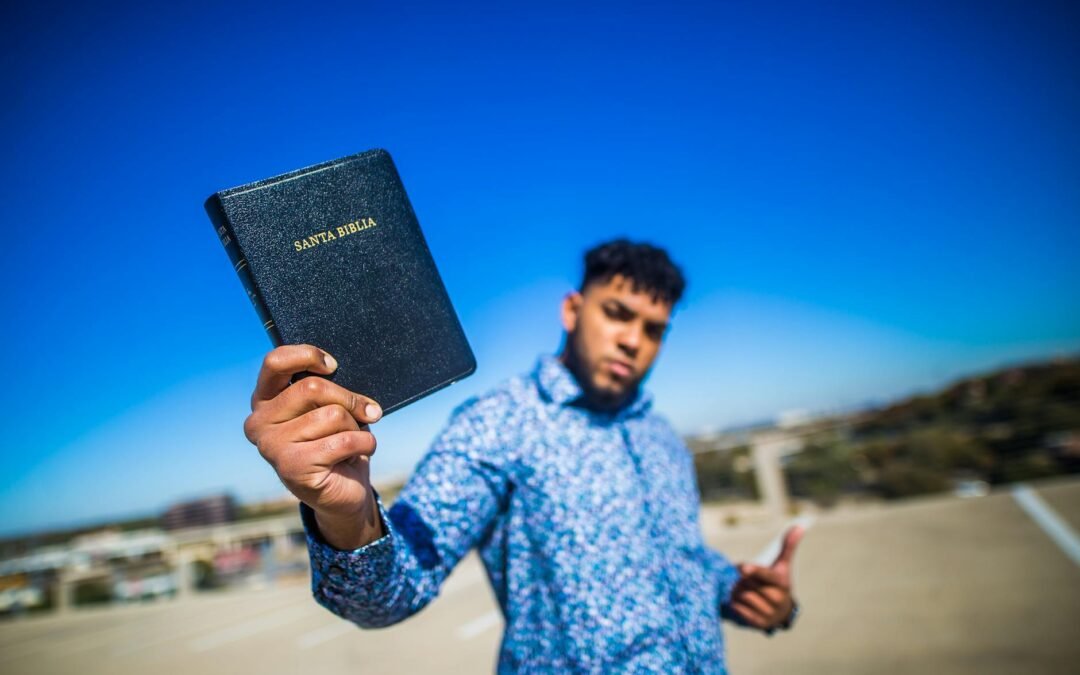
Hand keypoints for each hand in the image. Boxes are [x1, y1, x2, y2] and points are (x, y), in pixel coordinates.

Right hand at [243, 344, 384, 548]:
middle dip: (349, 399)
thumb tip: (343, 378)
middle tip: (366, 411)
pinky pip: (344, 440)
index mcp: (264, 400)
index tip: (333, 365)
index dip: (308, 356)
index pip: (275, 362)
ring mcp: (271, 447)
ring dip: (356, 427)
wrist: (344, 491)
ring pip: (332, 415)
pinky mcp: (292, 468)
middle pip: (312, 388)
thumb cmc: (337, 441)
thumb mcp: (331, 407)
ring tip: (351, 441)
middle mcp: (259, 422)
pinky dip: (365, 444)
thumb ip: (328, 389)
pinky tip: (360, 452)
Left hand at [728, 525, 803, 630]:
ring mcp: (768, 613)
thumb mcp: (782, 566)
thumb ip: (788, 546)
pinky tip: (740, 600)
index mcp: (782, 583)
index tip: (742, 568)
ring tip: (743, 588)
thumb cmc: (778, 583)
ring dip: (736, 590)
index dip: (754, 571)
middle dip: (742, 579)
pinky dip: (735, 602)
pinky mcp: (759, 624)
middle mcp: (777, 600)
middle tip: (744, 577)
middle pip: (748, 584)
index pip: (766, 575)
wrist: (781, 612)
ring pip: (741, 596)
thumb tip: (799, 525)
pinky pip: (737, 609)